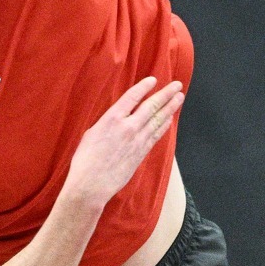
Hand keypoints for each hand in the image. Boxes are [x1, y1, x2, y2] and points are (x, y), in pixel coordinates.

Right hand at [63, 77, 184, 207]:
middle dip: (166, 94)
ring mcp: (137, 140)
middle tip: (177, 85)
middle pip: (151, 106)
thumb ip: (108, 123)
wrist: (92, 184)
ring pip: (158, 119)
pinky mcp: (142, 153)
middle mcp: (128, 127)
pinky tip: (170, 119)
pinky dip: (164, 125)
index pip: (132, 97)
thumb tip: (117, 119)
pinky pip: (157, 135)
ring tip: (179, 98)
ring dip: (170, 107)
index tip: (153, 80)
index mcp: (111, 118)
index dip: (144, 87)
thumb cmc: (85, 160)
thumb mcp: (91, 133)